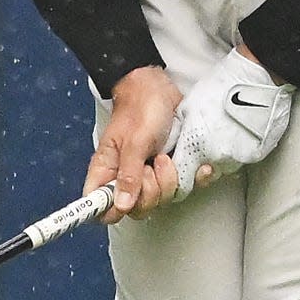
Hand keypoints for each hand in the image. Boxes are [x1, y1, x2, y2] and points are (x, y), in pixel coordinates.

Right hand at [85, 65, 185, 221]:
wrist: (159, 88)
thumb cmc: (140, 108)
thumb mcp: (134, 141)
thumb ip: (129, 174)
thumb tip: (121, 206)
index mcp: (108, 172)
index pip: (101, 207)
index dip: (112, 211)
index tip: (129, 201)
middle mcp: (128, 178)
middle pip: (137, 209)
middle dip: (151, 191)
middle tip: (153, 164)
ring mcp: (151, 176)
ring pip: (162, 199)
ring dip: (170, 180)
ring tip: (166, 156)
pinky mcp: (171, 170)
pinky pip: (184, 187)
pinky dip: (194, 178)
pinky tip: (198, 167)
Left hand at [165, 53, 291, 189]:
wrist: (254, 81)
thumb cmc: (220, 88)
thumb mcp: (187, 107)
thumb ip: (181, 132)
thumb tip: (177, 142)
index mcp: (195, 147)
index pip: (181, 179)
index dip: (180, 173)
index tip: (182, 165)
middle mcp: (216, 158)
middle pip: (204, 174)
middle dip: (202, 163)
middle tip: (206, 141)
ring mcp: (237, 158)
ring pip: (224, 167)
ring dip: (221, 156)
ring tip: (224, 132)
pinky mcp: (255, 155)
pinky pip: (242, 159)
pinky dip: (239, 150)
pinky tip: (238, 132)